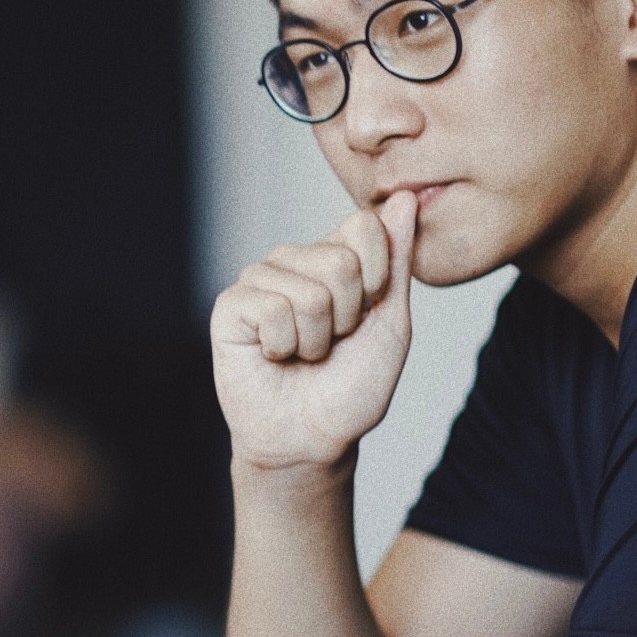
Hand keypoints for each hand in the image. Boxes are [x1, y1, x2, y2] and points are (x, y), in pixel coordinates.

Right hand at [211, 191, 417, 472]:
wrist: (313, 439)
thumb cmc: (351, 386)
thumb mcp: (390, 322)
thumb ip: (397, 260)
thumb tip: (406, 197)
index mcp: (335, 254)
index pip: (365, 225)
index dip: (378, 279)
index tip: (367, 314)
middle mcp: (295, 259)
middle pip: (340, 261)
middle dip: (348, 317)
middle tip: (331, 342)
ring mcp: (260, 279)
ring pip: (310, 292)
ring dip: (317, 339)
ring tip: (303, 353)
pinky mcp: (230, 306)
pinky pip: (273, 310)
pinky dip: (285, 346)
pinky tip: (275, 356)